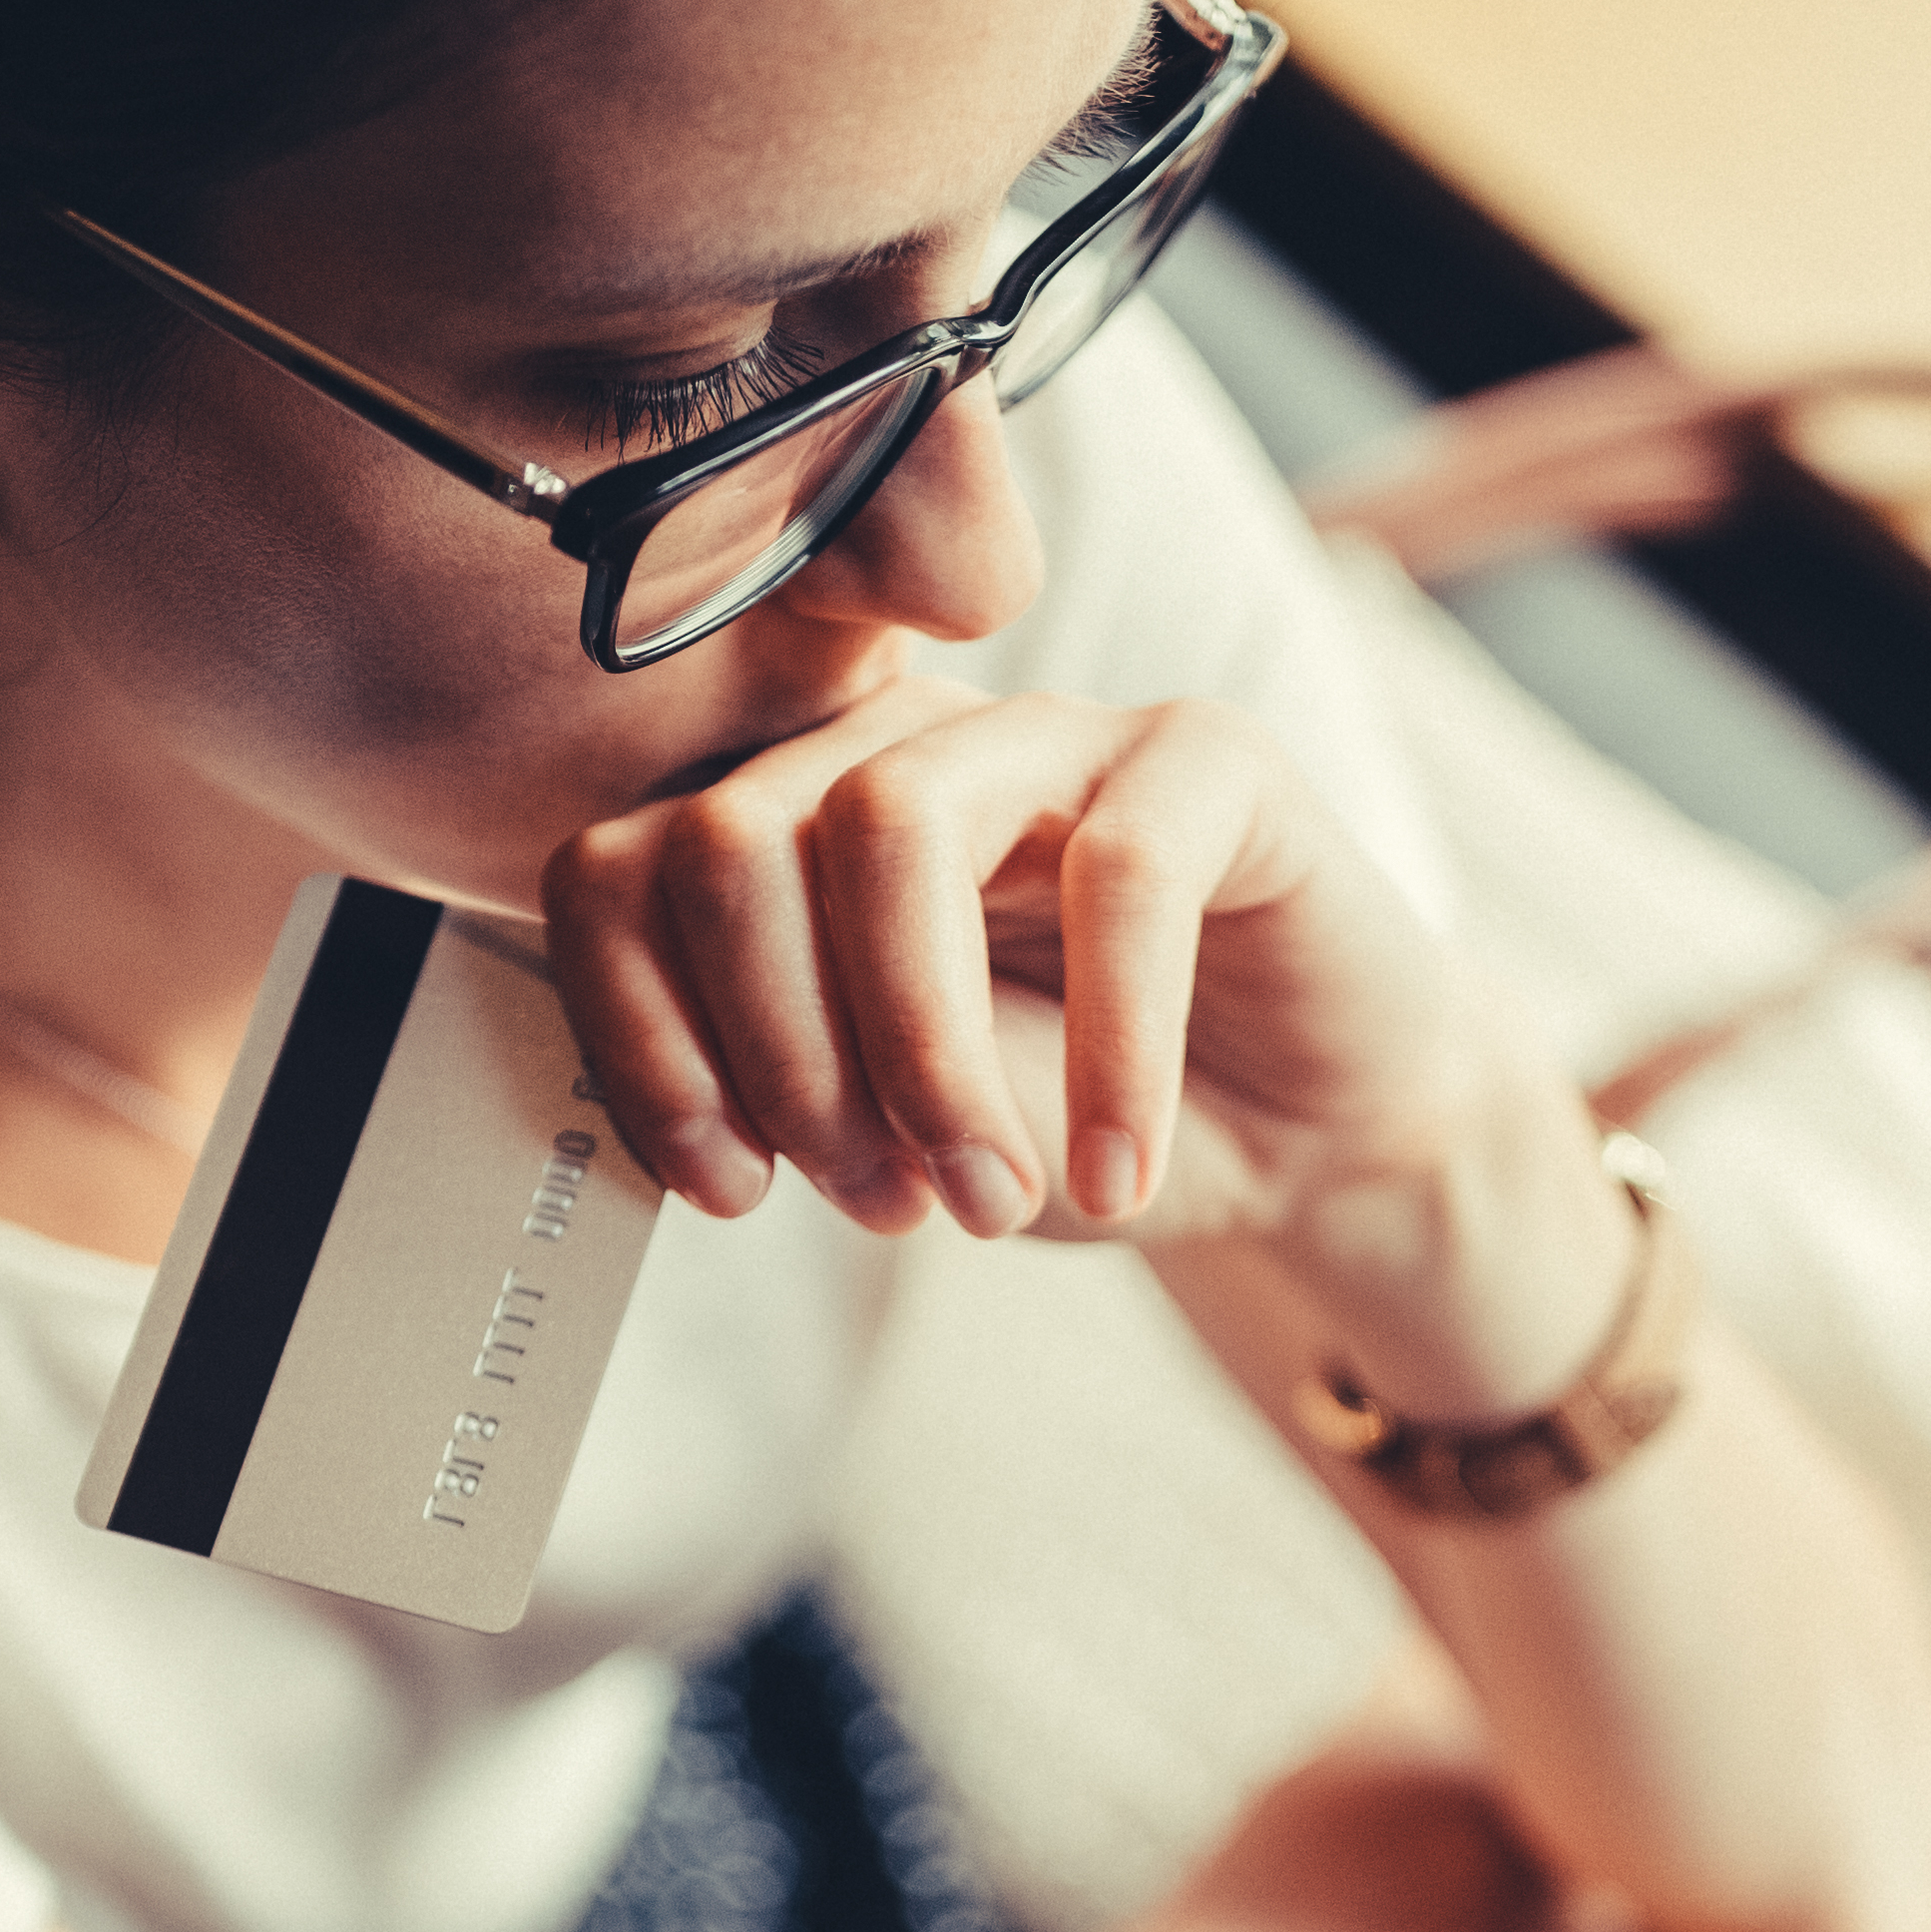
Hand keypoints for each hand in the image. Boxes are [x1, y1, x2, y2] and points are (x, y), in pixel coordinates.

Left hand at [537, 678, 1498, 1261]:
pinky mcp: (1208, 754)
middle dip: (785, 1058)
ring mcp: (1049, 730)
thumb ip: (800, 1092)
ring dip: (920, 1049)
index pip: (620, 868)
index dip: (643, 1037)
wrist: (1311, 1137)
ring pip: (891, 820)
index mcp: (790, 828)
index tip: (728, 1187)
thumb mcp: (907, 1138)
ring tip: (990, 1193)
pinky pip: (1120, 872)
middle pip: (732, 839)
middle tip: (880, 1202)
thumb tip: (699, 1115)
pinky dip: (1110, 1052)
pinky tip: (1117, 1169)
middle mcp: (900, 748)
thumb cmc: (1087, 1124)